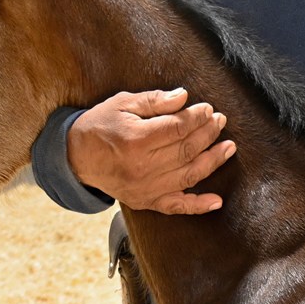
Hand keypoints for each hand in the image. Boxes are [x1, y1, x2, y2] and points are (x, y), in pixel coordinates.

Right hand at [67, 88, 235, 213]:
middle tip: (220, 122)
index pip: (177, 128)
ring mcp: (145, 188)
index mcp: (135, 140)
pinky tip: (217, 201)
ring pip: (188, 175)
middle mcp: (142, 167)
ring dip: (212, 161)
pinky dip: (198, 205)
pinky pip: (177, 206)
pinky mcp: (146, 201)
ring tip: (228, 148)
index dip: (196, 117)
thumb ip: (154, 100)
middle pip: (186, 149)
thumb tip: (183, 97)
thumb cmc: (99, 126)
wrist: (76, 157)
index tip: (207, 109)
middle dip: (208, 134)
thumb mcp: (122, 104)